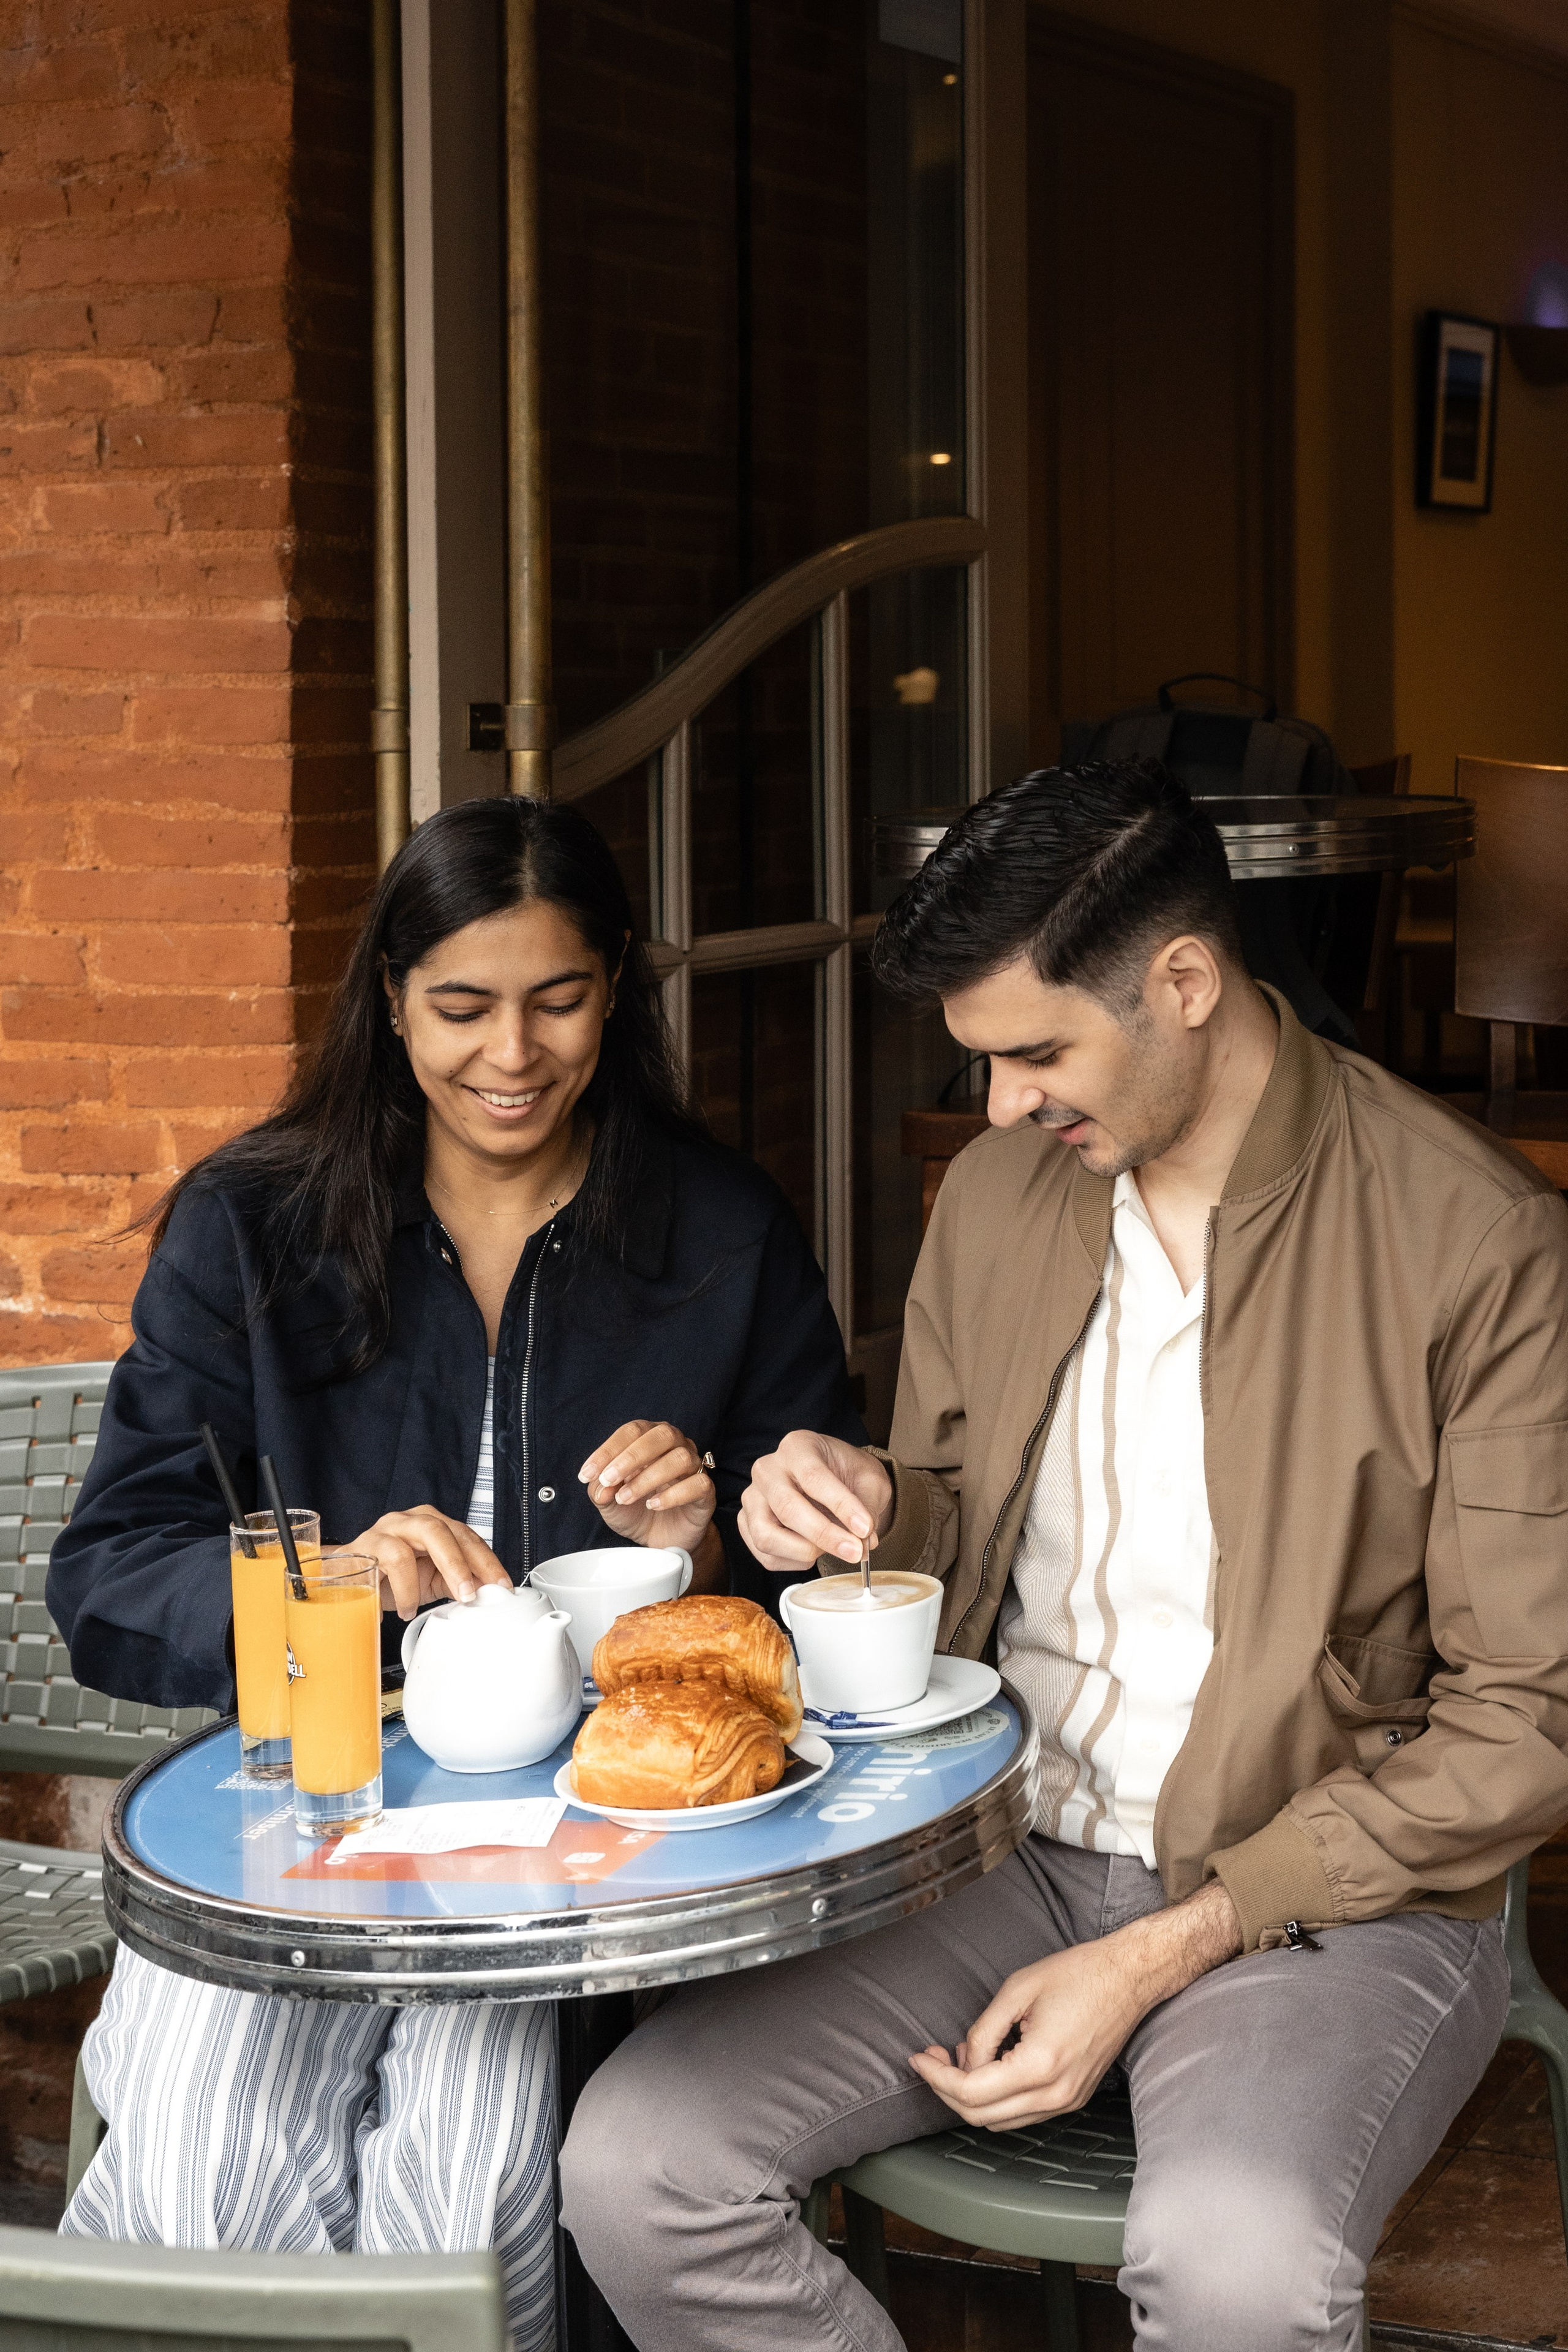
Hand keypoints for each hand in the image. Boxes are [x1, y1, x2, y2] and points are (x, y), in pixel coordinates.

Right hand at [347, 1506, 513, 1622]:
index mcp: (432, 1525)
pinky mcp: (366, 1544)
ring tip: (450, 1600)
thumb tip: (487, 1591)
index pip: (466, 1535)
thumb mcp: (429, 1581)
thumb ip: (456, 1581)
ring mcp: (388, 1528)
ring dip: (444, 1570)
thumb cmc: (388, 1578)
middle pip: (447, 1529)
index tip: (502, 1585)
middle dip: (469, 1561)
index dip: (487, 1560)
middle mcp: (411, 1520)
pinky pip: (393, 1558)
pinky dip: (406, 1588)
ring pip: (426, 1534)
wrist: (342, 1580)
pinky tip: (408, 1608)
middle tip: (477, 1593)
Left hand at [579, 1420, 715, 1552]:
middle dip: (631, 1457)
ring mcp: (694, 1467)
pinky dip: (673, 1495)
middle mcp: (676, 1445)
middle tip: (609, 1480)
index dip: (607, 1450)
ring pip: (680, 1458)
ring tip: (626, 1497)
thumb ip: (601, 1489)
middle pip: (661, 1435)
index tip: (586, 1474)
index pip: (632, 1430)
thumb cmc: (636, 1510)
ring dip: (648, 1478)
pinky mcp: (706, 1491)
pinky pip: (698, 1484)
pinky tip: (653, 1505)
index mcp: (651, 1438)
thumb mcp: (609, 1501)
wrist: (661, 1539)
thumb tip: (599, 1486)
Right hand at [739, 1430, 893, 1573]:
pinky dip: (793, 1563)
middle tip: (854, 1551)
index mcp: (797, 1447)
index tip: (865, 1528)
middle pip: (787, 1508)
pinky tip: (815, 1553)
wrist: (833, 1478)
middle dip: (824, 1535)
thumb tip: (866, 1540)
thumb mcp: (869, 1479)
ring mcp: (752, 1497)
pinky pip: (765, 1555)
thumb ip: (867, 1506)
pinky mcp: (747, 1523)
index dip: (841, 1505)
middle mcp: (767, 1469)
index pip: (814, 1477)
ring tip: (833, 1550)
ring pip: (767, 1536)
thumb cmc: (847, 1474)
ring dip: (805, 1552)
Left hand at [909, 1881, 1241, 2128]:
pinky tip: (987, 2065)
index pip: (972, 2092)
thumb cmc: (1078, 1974)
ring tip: (956, 2058)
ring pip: (1001, 2121)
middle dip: (946, 2089)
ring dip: (971, 2097)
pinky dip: (996, 2098)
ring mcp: (1067, 2101)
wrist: (1129, 1978)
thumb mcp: (1017, 1990)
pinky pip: (1022, 2113)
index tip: (917, 2058)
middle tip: (931, 2058)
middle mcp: (1056, 2095)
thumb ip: (982, 2032)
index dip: (936, 2077)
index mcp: (1040, 2066)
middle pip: (981, 2116)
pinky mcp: (1073, 2098)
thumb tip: (963, 2062)